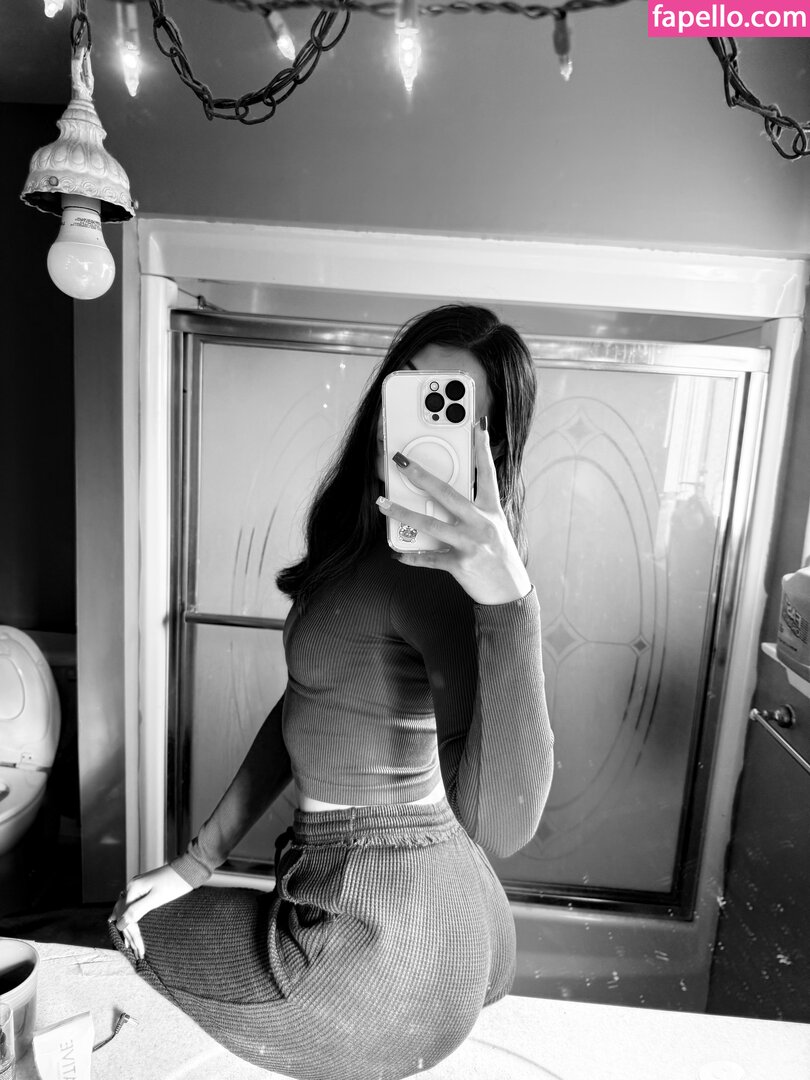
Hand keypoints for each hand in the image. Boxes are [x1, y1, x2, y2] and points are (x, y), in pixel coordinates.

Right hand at [109, 865, 191, 959]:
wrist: (189, 869)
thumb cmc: (175, 884)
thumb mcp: (156, 899)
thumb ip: (137, 910)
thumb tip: (119, 924)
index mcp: (133, 889)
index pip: (126, 917)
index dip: (132, 935)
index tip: (139, 949)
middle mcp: (132, 887)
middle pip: (124, 914)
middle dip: (129, 933)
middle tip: (135, 950)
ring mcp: (138, 886)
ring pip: (126, 910)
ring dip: (127, 926)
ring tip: (126, 942)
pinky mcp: (145, 888)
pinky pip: (132, 905)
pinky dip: (130, 916)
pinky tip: (123, 921)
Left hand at [377, 420, 531, 605]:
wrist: (509, 594)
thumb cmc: (499, 558)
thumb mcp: (494, 529)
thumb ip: (473, 512)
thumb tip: (442, 498)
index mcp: (491, 511)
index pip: (487, 474)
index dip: (483, 448)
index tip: (477, 425)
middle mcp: (481, 524)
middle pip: (447, 493)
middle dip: (421, 476)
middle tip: (401, 462)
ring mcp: (470, 544)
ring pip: (430, 524)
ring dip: (402, 513)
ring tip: (383, 504)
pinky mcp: (460, 565)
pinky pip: (428, 558)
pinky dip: (410, 556)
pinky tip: (396, 552)